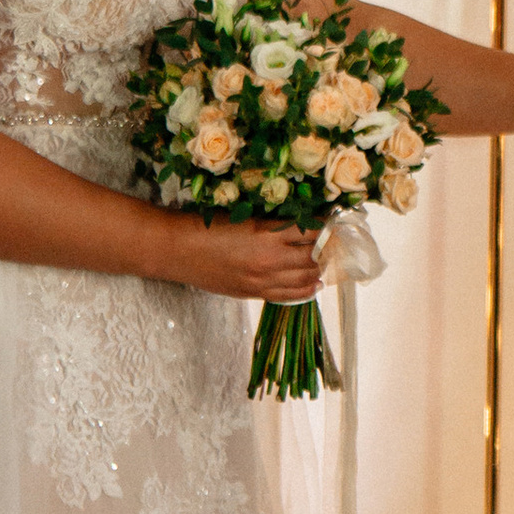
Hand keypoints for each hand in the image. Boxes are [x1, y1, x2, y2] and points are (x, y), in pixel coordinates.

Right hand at [173, 217, 325, 302]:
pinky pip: (289, 296)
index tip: (334, 223)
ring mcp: (262, 280)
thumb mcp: (244, 217)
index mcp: (267, 233)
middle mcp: (270, 259)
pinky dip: (306, 291)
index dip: (327, 228)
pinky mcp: (253, 292)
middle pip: (314, 258)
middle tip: (335, 243)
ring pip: (306, 279)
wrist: (178, 250)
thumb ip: (273, 224)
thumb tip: (301, 225)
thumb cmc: (206, 226)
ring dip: (319, 270)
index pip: (312, 232)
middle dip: (327, 250)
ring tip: (326, 262)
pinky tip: (315, 285)